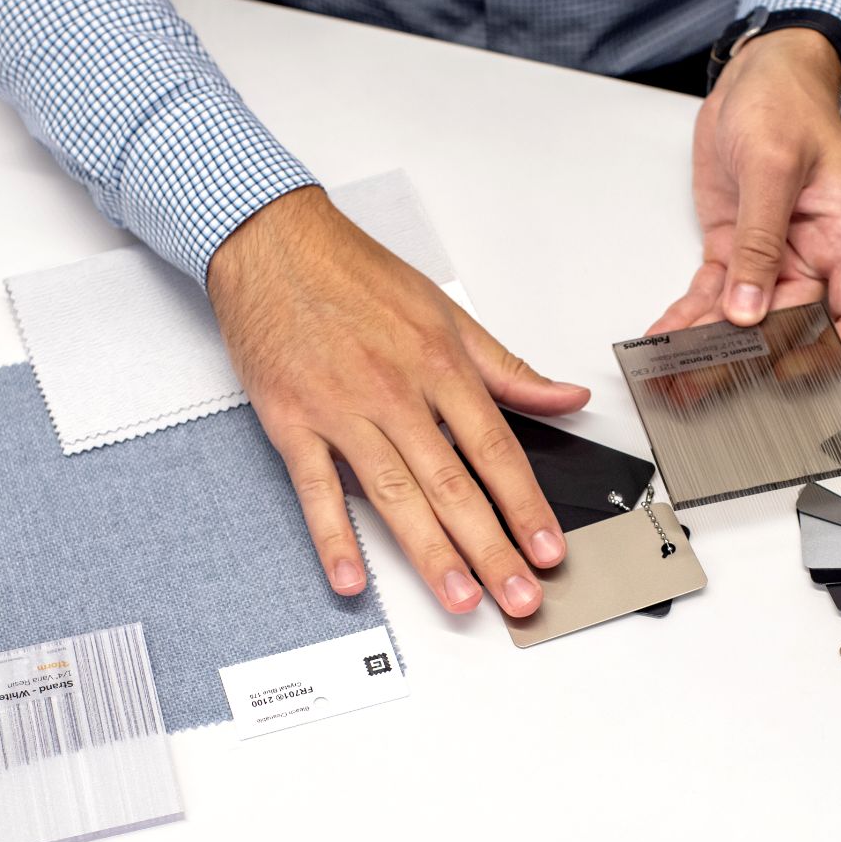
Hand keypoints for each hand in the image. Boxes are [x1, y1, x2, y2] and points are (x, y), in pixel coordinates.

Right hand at [207, 187, 589, 614]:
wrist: (274, 242)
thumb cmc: (358, 275)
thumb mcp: (448, 313)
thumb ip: (508, 368)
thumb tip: (567, 397)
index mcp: (440, 366)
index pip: (496, 449)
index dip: (526, 505)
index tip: (548, 549)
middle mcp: (395, 392)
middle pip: (454, 484)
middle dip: (492, 548)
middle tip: (519, 597)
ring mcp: (341, 410)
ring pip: (395, 495)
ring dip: (431, 553)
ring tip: (461, 599)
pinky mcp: (291, 422)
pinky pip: (314, 488)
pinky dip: (332, 536)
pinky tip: (352, 578)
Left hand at [650, 27, 840, 360]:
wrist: (759, 71)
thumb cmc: (786, 102)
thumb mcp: (773, 166)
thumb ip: (762, 241)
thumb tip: (749, 308)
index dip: (828, 357)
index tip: (784, 372)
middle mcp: (811, 256)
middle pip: (785, 331)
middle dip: (741, 362)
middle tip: (697, 383)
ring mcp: (771, 255)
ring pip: (742, 322)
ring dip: (705, 348)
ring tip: (667, 371)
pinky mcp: (734, 248)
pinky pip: (712, 296)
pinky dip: (686, 318)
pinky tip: (661, 335)